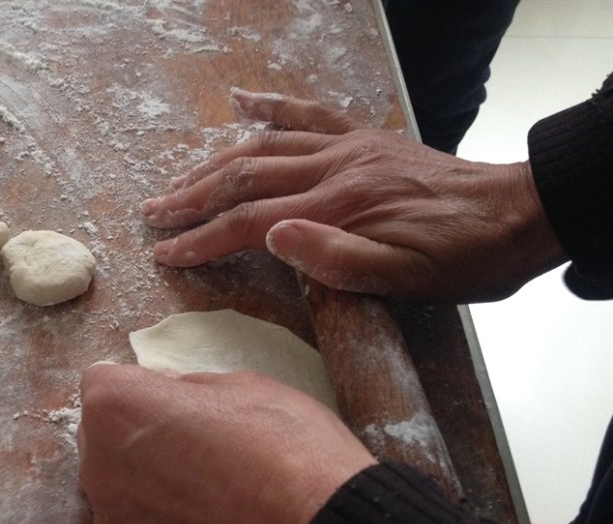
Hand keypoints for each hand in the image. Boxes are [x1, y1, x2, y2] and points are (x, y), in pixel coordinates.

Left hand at [77, 363, 375, 523]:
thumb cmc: (283, 441)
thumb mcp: (240, 384)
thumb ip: (186, 389)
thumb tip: (168, 396)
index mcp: (113, 407)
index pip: (102, 384)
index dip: (142, 390)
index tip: (177, 404)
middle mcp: (97, 467)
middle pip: (104, 444)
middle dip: (136, 441)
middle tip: (196, 451)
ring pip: (121, 498)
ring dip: (150, 493)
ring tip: (210, 498)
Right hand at [141, 89, 566, 301]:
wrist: (518, 214)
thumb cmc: (462, 260)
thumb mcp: (407, 279)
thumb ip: (338, 259)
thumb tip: (272, 237)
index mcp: (339, 206)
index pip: (249, 221)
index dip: (201, 238)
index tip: (164, 253)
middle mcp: (334, 167)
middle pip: (244, 175)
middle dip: (192, 197)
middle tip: (151, 213)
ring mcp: (348, 146)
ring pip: (264, 144)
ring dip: (213, 162)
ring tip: (175, 180)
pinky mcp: (364, 138)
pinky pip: (309, 112)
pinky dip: (270, 104)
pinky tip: (240, 99)